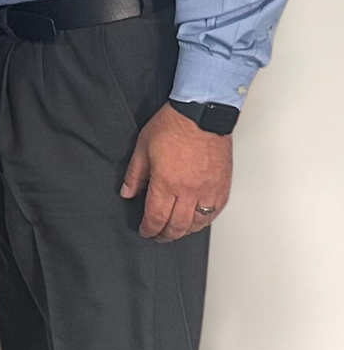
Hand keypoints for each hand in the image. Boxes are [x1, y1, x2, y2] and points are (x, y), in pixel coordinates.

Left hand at [121, 104, 232, 239]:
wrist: (202, 114)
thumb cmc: (173, 126)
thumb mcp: (143, 148)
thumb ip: (135, 175)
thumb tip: (127, 194)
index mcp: (166, 182)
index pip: (156, 217)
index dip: (148, 228)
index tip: (145, 231)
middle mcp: (189, 191)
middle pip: (177, 226)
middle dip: (164, 235)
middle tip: (157, 235)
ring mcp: (208, 190)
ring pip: (197, 224)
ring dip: (184, 231)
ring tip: (174, 230)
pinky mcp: (222, 187)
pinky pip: (214, 213)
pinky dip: (203, 222)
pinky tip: (195, 221)